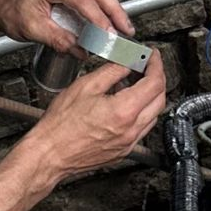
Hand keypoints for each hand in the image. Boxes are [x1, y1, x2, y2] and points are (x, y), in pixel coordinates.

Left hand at [0, 0, 131, 50]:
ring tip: (123, 28)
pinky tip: (110, 21)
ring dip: (112, 9)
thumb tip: (82, 50)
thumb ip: (59, 40)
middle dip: (115, 11)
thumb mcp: (33, 30)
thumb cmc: (10, 11)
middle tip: (127, 31)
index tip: (110, 35)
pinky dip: (103, 7)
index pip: (83, 0)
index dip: (100, 19)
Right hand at [28, 51, 166, 180]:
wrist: (50, 154)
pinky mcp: (122, 152)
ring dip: (149, 98)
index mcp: (123, 111)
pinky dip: (140, 114)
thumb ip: (112, 72)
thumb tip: (126, 64)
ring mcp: (128, 144)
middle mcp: (130, 130)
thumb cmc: (60, 126)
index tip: (152, 57)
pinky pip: (141, 130)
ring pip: (153, 116)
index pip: (155, 82)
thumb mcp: (86, 86)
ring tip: (134, 85)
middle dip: (157, 79)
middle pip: (160, 100)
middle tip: (146, 67)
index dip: (156, 65)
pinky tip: (125, 105)